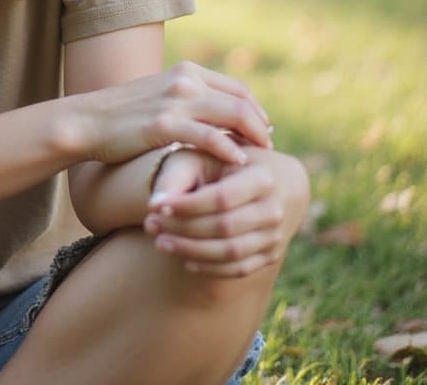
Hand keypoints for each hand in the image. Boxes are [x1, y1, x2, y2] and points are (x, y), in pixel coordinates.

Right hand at [81, 61, 271, 165]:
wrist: (87, 121)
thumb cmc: (123, 115)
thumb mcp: (159, 96)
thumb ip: (187, 99)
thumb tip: (216, 115)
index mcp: (185, 71)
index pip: (237, 89)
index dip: (256, 111)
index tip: (262, 131)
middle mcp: (184, 80)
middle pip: (241, 102)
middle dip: (260, 127)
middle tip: (268, 148)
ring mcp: (174, 101)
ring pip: (233, 115)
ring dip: (253, 138)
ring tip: (259, 158)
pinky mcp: (164, 124)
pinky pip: (210, 137)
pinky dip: (230, 150)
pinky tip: (238, 163)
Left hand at [143, 147, 309, 277]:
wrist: (276, 181)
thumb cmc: (226, 163)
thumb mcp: (202, 156)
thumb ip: (178, 176)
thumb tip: (154, 205)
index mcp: (262, 178)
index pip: (221, 198)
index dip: (187, 205)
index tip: (156, 206)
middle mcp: (274, 209)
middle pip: (224, 227)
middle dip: (183, 229)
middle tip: (150, 225)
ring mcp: (275, 235)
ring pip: (230, 252)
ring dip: (191, 250)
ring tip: (160, 243)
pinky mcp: (271, 254)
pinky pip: (239, 269)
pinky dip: (210, 267)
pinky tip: (184, 259)